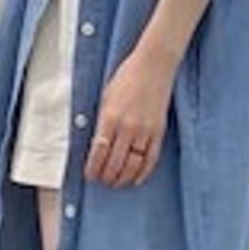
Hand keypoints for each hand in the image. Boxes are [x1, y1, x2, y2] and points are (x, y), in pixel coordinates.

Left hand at [84, 45, 178, 186]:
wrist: (153, 66)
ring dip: (123, 178)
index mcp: (110, 118)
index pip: (99, 152)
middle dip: (106, 176)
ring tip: (116, 183)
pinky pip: (151, 158)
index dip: (93, 168)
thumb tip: (96, 147)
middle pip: (115, 163)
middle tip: (102, 181)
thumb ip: (101, 122)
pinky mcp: (159, 131)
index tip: (90, 175)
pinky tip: (135, 179)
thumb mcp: (106, 98)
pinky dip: (143, 172)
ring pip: (133, 165)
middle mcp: (127, 127)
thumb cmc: (126, 78)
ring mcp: (145, 131)